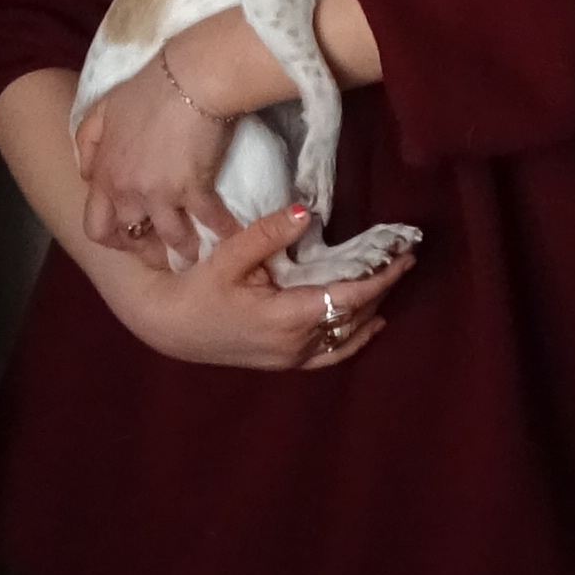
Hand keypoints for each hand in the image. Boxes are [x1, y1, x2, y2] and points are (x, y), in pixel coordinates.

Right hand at [68, 204, 406, 370]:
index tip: (405, 255)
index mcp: (287, 318)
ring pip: (346, 336)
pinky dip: (354, 338)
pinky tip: (370, 324)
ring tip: (391, 281)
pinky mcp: (283, 361)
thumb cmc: (196, 288)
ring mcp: (290, 357)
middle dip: (382, 287)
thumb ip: (269, 234)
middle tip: (405, 258)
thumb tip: (307, 212)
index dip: (381, 277)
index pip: (349, 297)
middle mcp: (296, 344)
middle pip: (354, 316)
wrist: (169, 327)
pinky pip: (330, 353)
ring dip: (371, 309)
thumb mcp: (229, 256)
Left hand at [73, 49, 238, 270]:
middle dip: (147, 246)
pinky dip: (224, 228)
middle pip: (132, 237)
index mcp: (105, 175)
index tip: (130, 235)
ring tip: (198, 250)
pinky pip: (211, 220)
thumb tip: (86, 173)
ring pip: (171, 238)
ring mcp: (162, 195)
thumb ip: (88, 142)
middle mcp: (129, 192)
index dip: (112, 236)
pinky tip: (232, 231)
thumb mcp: (103, 109)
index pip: (96, 224)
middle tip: (161, 244)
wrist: (191, 77)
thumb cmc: (148, 87)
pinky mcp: (196, 190)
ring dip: (185, 247)